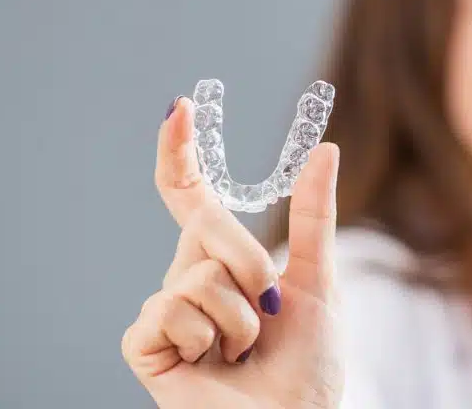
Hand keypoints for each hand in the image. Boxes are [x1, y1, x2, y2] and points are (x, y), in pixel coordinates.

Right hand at [122, 96, 343, 408]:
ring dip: (239, 317)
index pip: (191, 197)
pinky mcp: (146, 344)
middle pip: (204, 225)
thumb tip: (325, 149)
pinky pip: (169, 310)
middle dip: (251, 263)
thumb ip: (314, 216)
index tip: (179, 107)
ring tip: (245, 350)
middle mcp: (188, 278)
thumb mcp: (319, 281)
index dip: (180, 153)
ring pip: (195, 275)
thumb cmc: (308, 365)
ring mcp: (166, 311)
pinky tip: (212, 364)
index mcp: (223, 261)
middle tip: (271, 309)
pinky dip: (206, 339)